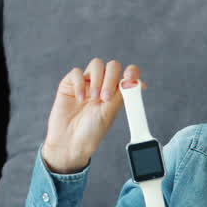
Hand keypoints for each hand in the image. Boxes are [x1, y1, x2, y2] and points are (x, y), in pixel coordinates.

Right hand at [42, 58, 146, 173]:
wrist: (70, 142)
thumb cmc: (91, 131)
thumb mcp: (109, 113)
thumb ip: (120, 95)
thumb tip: (137, 83)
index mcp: (116, 93)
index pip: (127, 75)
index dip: (132, 71)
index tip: (131, 77)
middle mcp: (102, 85)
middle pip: (112, 66)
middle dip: (111, 78)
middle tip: (105, 97)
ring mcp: (86, 83)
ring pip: (96, 64)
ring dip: (98, 80)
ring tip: (94, 98)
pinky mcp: (69, 84)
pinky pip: (76, 72)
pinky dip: (79, 84)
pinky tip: (79, 99)